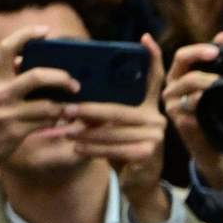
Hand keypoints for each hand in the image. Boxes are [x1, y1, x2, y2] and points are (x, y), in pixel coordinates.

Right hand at [0, 25, 79, 195]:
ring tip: (75, 107)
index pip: (7, 48)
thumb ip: (7, 78)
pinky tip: (67, 120)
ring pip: (47, 104)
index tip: (46, 31)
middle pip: (36, 76)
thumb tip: (24, 60)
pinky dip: (59, 120)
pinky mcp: (16, 131)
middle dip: (61, 78)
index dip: (26, 35)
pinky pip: (46, 123)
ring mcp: (7, 112)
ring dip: (66, 106)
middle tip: (75, 84)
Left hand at [68, 33, 168, 221]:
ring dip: (85, 133)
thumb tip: (75, 104)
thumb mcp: (116, 127)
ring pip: (113, 131)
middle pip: (119, 109)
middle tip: (66, 110)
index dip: (152, 58)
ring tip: (65, 132)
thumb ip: (106, 113)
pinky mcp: (149, 154)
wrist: (140, 184)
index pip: (155, 79)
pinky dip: (93, 149)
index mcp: (150, 106)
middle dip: (89, 111)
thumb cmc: (124, 150)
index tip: (144, 38)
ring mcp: (156, 137)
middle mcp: (158, 119)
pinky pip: (115, 148)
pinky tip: (77, 149)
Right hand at [162, 31, 222, 188]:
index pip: (183, 56)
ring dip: (210, 79)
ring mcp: (173, 105)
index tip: (217, 45)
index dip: (197, 48)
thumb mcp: (216, 89)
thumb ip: (216, 64)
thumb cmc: (215, 118)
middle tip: (219, 55)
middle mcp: (171, 89)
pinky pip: (194, 103)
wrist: (216, 151)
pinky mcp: (179, 120)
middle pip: (182, 62)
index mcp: (178, 78)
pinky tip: (217, 101)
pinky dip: (207, 99)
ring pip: (190, 81)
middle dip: (201, 55)